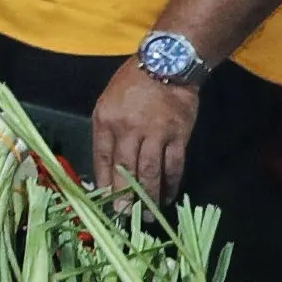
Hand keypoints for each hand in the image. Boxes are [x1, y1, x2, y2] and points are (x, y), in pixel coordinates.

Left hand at [92, 57, 197, 202]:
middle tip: (124, 217)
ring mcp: (155, 133)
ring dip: (147, 196)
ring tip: (145, 215)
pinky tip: (167, 196)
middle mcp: (129, 128)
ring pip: (149, 172)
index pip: (102, 158)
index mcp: (107, 120)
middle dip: (124, 196)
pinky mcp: (178, 136)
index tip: (104, 202)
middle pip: (125, 169)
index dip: (104, 183)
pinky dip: (171, 184)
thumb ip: (106, 133)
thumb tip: (106, 169)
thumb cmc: (132, 85)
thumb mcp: (107, 103)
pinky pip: (174, 166)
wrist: (167, 65)